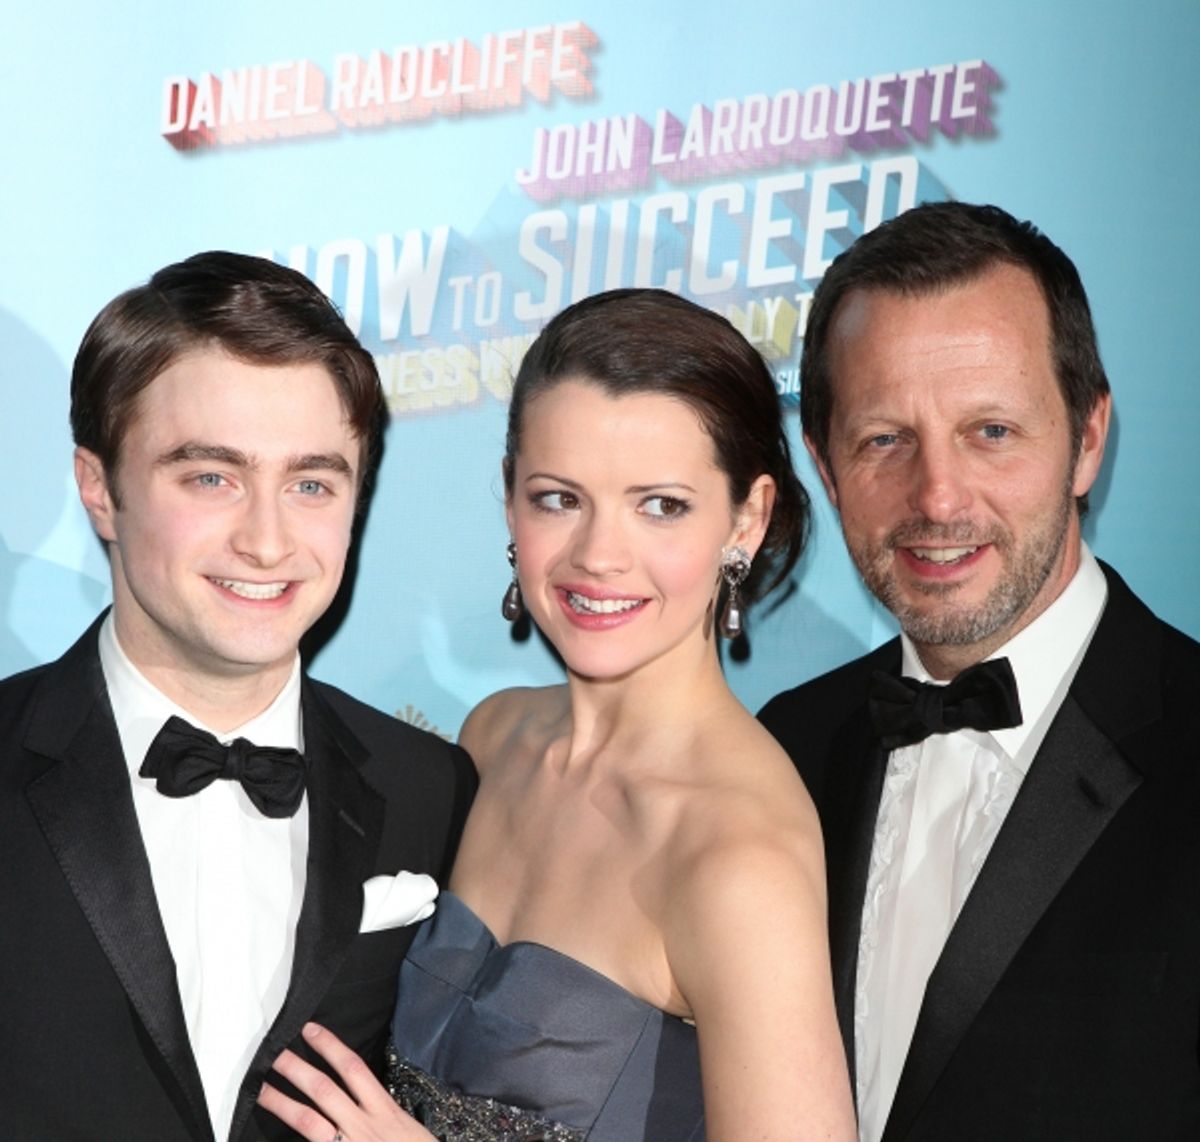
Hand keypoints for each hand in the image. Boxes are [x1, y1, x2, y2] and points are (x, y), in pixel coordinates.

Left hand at [258, 1022, 434, 1141]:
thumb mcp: (407, 1129)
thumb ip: (383, 1113)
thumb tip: (362, 1098)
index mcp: (384, 1112)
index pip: (353, 1069)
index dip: (331, 1046)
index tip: (311, 1030)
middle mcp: (363, 1127)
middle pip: (324, 1090)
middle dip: (297, 1069)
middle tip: (274, 1055)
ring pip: (309, 1121)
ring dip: (282, 1104)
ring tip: (262, 1090)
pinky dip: (292, 1140)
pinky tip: (272, 1138)